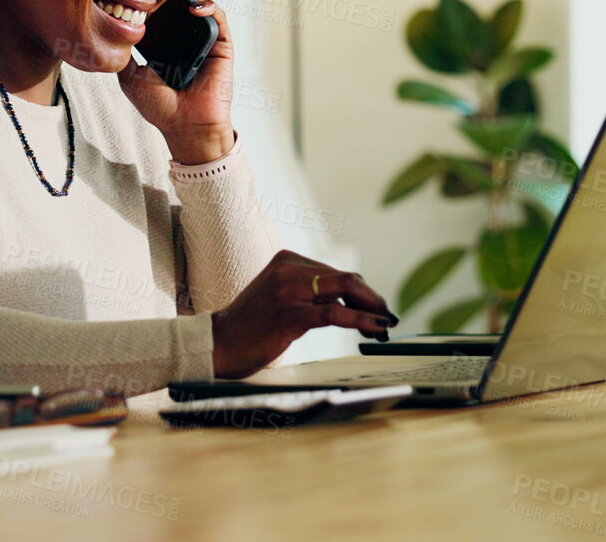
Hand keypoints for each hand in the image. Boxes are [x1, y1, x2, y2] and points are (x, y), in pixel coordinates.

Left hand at [118, 0, 235, 163]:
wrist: (185, 127)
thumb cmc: (160, 107)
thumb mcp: (130, 76)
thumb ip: (121, 54)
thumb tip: (104, 32)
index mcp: (163, 42)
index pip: (158, 10)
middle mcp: (184, 37)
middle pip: (178, 1)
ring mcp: (203, 39)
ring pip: (200, 3)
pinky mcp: (222, 46)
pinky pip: (218, 20)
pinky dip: (209, 8)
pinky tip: (195, 7)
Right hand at [209, 250, 398, 378]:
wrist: (218, 344)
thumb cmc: (250, 327)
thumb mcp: (280, 297)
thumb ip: (308, 292)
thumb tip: (349, 302)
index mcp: (287, 260)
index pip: (336, 273)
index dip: (363, 293)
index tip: (377, 311)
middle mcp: (289, 268)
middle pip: (346, 279)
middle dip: (372, 300)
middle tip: (387, 319)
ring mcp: (288, 289)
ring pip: (345, 290)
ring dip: (371, 310)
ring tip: (384, 327)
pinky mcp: (290, 313)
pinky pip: (335, 313)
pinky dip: (361, 320)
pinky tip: (374, 328)